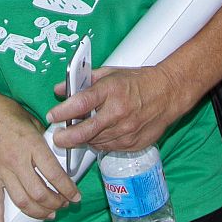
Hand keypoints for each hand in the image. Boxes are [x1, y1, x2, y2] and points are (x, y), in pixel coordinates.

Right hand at [0, 92, 80, 221]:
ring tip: (49, 214)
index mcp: (31, 145)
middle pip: (40, 193)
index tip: (76, 196)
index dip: (68, 189)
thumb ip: (44, 140)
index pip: (55, 174)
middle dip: (55, 203)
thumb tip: (56, 152)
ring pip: (22, 201)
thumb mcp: (32, 120)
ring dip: (37, 212)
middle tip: (63, 204)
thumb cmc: (4, 112)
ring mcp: (2, 170)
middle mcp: (17, 161)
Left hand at [49, 64, 195, 155]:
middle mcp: (118, 112)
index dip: (64, 112)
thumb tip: (60, 89)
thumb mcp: (110, 73)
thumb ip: (83, 82)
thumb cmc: (139, 82)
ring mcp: (126, 130)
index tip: (53, 116)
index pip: (82, 103)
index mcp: (111, 90)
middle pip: (86, 131)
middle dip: (67, 137)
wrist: (168, 94)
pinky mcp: (132, 144)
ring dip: (83, 140)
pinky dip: (99, 143)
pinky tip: (98, 135)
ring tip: (77, 134)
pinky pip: (108, 147)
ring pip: (95, 142)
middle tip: (57, 138)